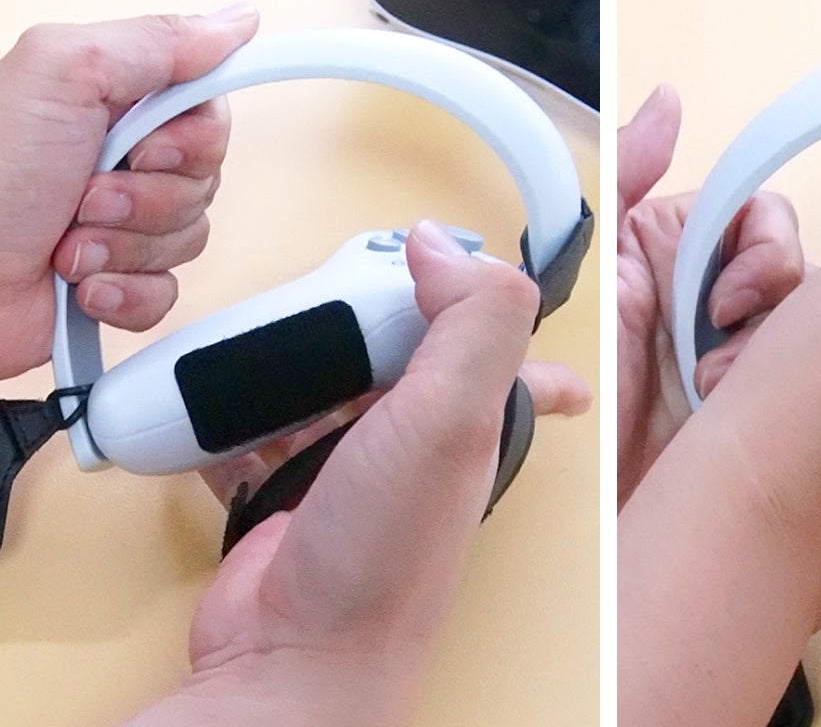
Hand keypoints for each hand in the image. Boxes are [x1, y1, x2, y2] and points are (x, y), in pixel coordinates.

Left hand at [0, 5, 258, 379]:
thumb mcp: (60, 76)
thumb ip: (154, 41)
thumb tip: (233, 21)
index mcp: (109, 100)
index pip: (207, 107)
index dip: (195, 136)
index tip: (149, 145)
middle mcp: (118, 157)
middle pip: (206, 177)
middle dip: (150, 197)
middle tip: (88, 192)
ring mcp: (122, 222)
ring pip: (191, 235)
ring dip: (128, 246)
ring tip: (70, 241)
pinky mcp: (122, 279)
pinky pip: (170, 291)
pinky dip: (127, 292)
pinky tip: (83, 282)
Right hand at [126, 221, 588, 725]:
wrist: (292, 649)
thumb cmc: (384, 546)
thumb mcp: (454, 415)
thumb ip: (474, 320)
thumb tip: (443, 246)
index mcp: (478, 424)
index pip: (519, 359)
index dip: (504, 314)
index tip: (471, 272)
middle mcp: (423, 447)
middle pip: (407, 353)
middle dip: (377, 316)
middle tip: (344, 285)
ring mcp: (354, 470)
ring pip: (334, 385)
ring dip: (304, 358)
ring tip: (278, 333)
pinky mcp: (288, 491)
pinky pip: (267, 430)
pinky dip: (244, 412)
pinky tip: (227, 398)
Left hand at [617, 86, 803, 504]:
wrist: (601, 507)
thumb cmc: (587, 385)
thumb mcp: (599, 271)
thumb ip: (626, 178)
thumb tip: (669, 97)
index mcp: (680, 253)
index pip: (760, 218)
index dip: (759, 250)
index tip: (726, 300)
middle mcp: (719, 297)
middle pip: (799, 268)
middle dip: (775, 308)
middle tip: (721, 362)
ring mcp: (748, 355)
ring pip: (818, 322)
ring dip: (779, 358)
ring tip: (723, 402)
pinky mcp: (771, 408)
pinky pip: (819, 379)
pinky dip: (796, 398)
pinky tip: (752, 428)